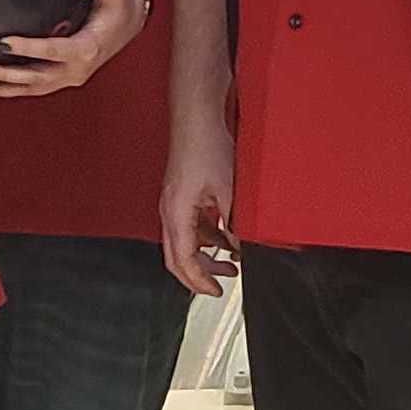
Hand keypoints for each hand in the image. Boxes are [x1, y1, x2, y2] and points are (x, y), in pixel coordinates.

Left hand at [0, 0, 144, 98]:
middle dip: (6, 74)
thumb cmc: (118, 6)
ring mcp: (68, 78)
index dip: (27, 48)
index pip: (53, 51)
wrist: (127, 22)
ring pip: (31, 89)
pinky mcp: (61, 79)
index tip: (2, 41)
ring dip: (2, 88)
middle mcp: (76, 70)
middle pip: (36, 77)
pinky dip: (9, 91)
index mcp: (86, 49)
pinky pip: (32, 89)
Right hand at [162, 114, 239, 296]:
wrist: (197, 118)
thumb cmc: (207, 146)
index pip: (183, 260)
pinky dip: (206, 236)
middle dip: (199, 274)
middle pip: (177, 256)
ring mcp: (173, 203)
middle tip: (220, 285)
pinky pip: (190, 225)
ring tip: (230, 260)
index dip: (199, 280)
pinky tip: (225, 235)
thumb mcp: (229, 190)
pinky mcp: (181, 194)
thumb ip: (235, 222)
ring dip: (205, 254)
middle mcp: (169, 211)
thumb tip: (241, 247)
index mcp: (176, 213)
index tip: (215, 292)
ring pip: (184, 241)